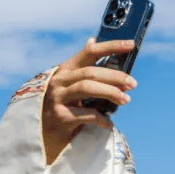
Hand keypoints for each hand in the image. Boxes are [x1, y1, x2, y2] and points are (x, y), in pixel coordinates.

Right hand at [41, 38, 137, 164]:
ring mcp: (58, 98)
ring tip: (126, 99)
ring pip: (87, 88)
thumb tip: (92, 40)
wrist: (41, 133)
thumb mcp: (69, 83)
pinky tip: (109, 123)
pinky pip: (87, 114)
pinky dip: (101, 118)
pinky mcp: (61, 116)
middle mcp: (60, 81)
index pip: (89, 52)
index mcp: (65, 70)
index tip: (131, 45)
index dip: (111, 47)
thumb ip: (82, 67)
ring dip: (110, 92)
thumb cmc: (62, 105)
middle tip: (132, 84)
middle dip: (115, 76)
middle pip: (91, 72)